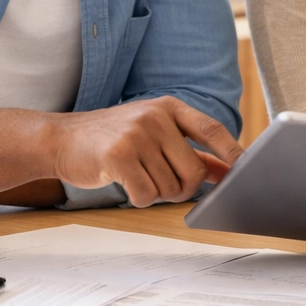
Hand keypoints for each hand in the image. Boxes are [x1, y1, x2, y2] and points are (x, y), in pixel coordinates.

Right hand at [47, 97, 242, 206]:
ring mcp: (136, 134)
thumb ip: (190, 150)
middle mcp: (155, 117)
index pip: (211, 129)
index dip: (231, 152)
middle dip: (182, 188)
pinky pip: (146, 195)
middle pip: (194, 172)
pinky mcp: (118, 156)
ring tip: (136, 177)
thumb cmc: (112, 140)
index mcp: (169, 107)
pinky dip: (138, 198)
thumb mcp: (153, 134)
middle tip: (162, 184)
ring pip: (170, 187)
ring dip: (156, 193)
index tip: (245, 169)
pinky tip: (124, 183)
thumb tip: (227, 170)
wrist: (60, 139)